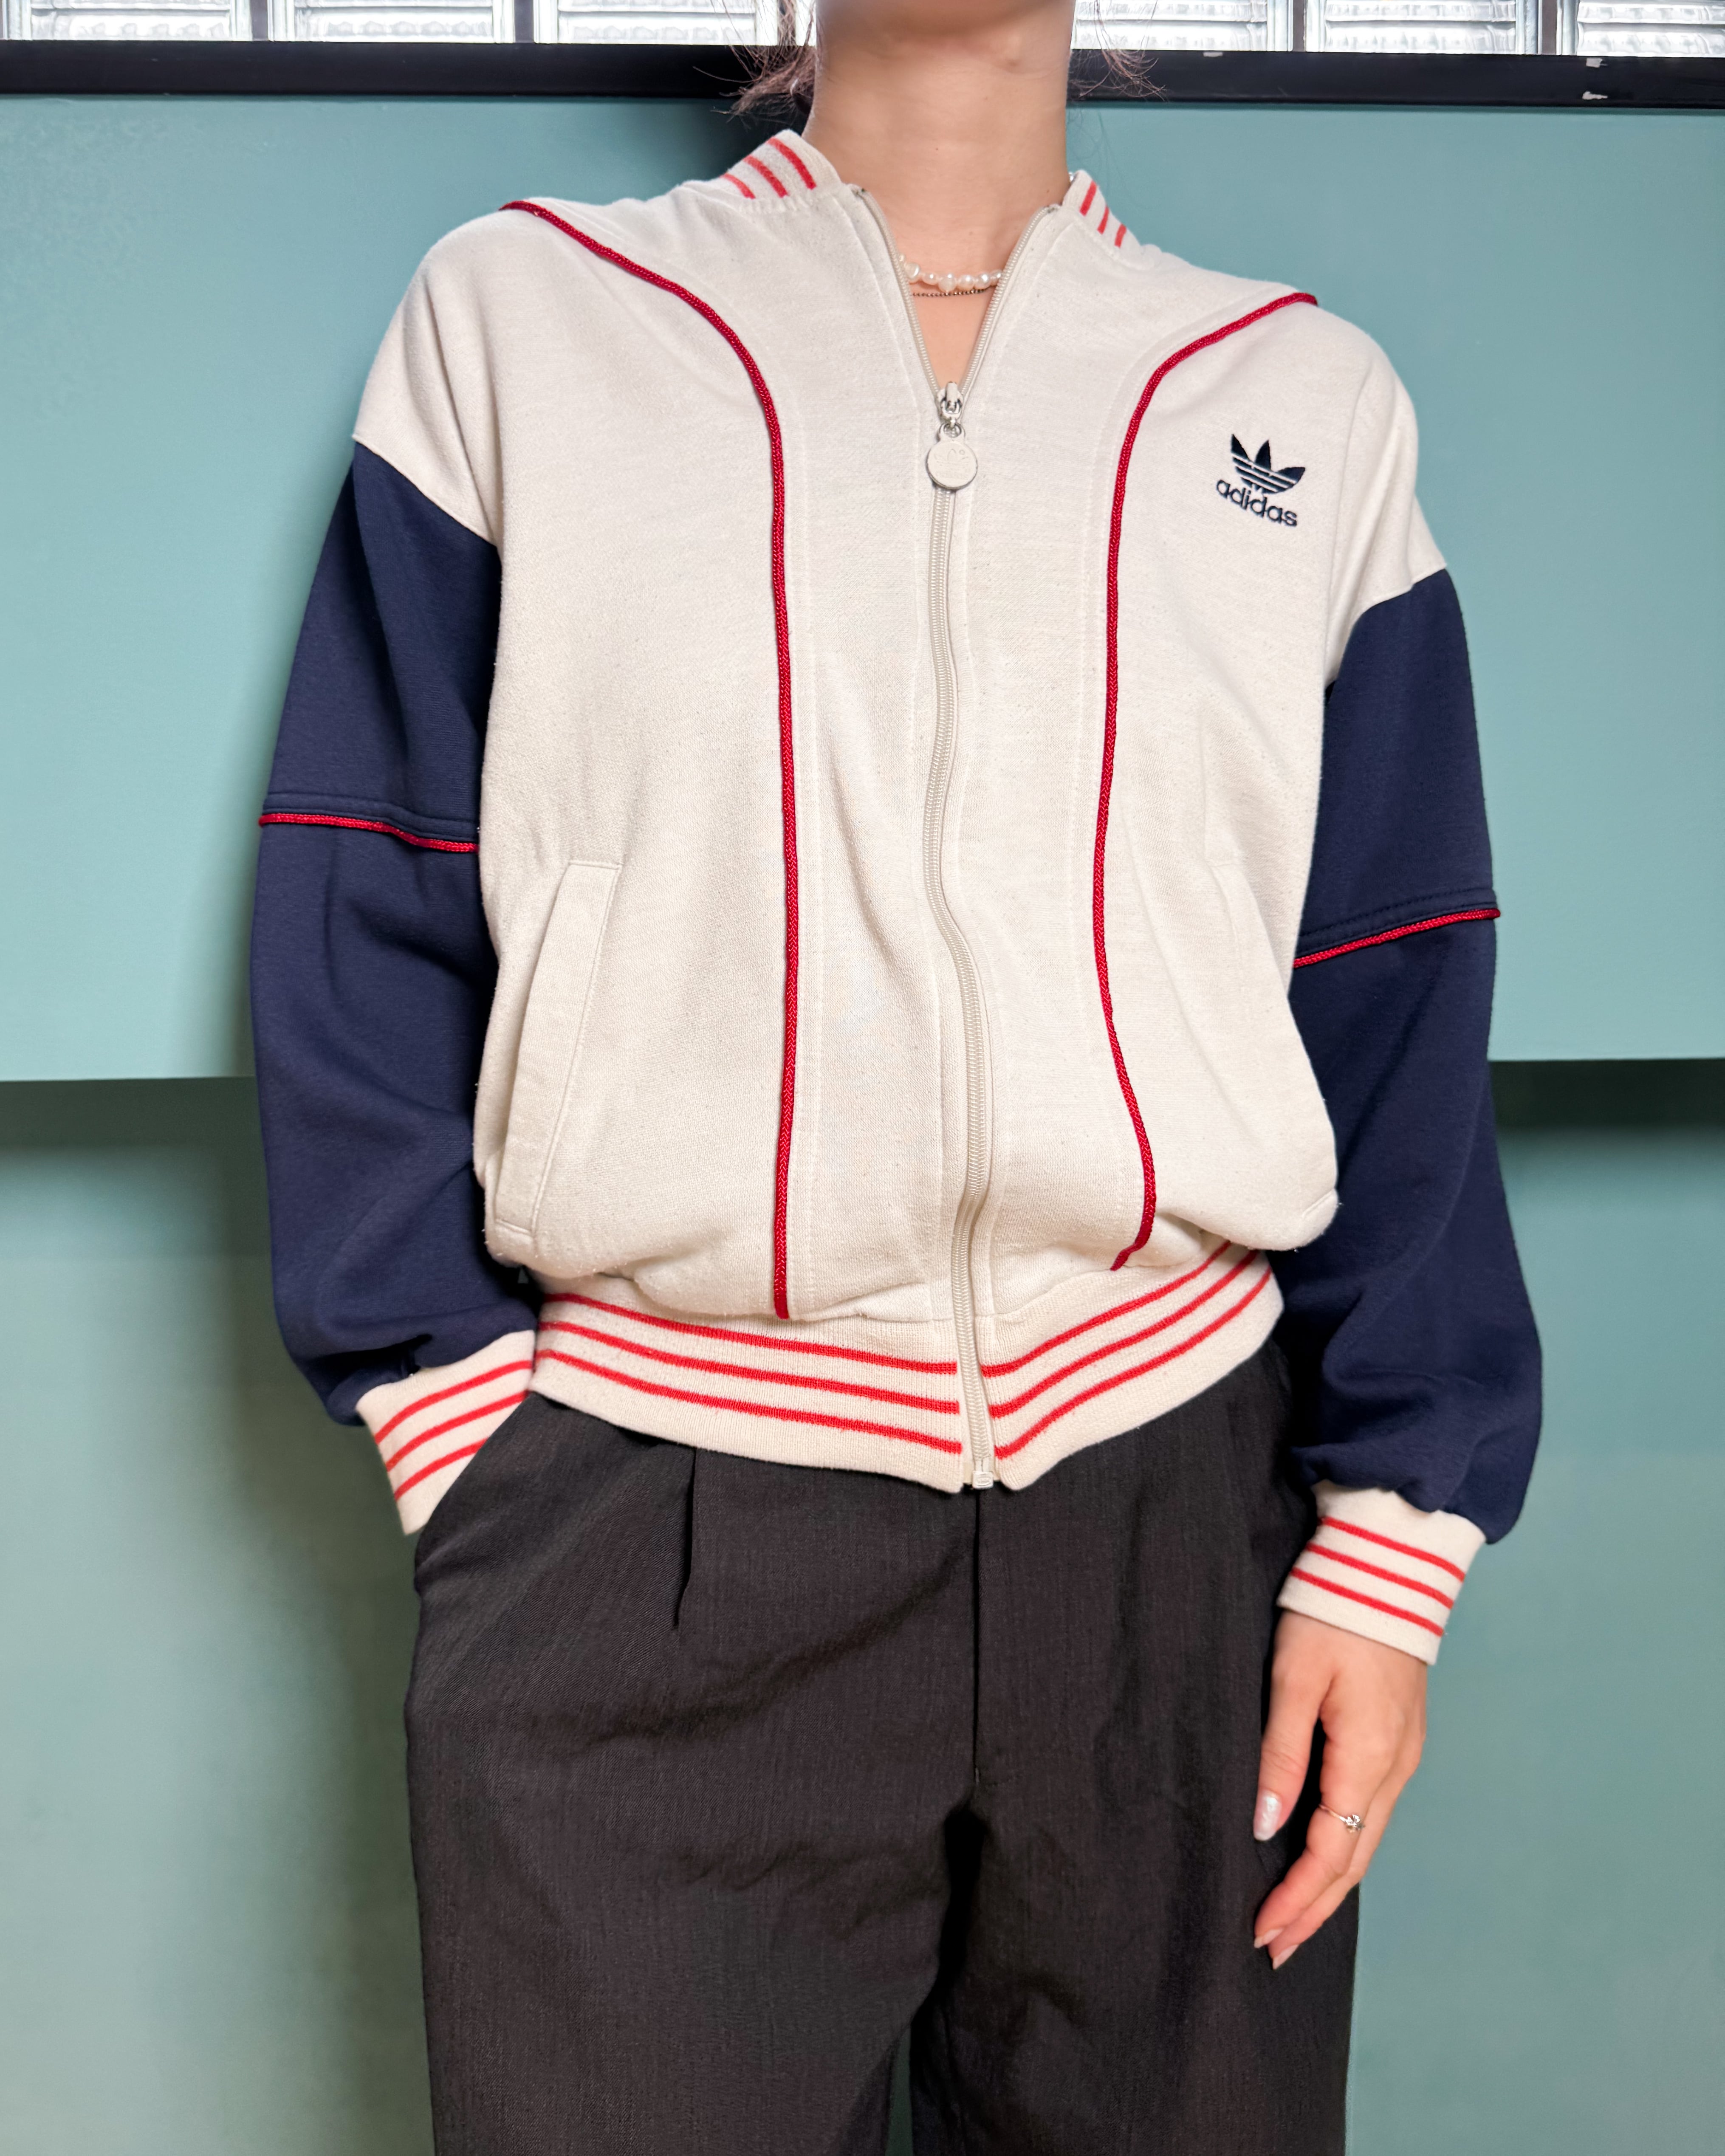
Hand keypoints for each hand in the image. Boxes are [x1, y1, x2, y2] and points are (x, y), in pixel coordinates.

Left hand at [1251, 1610, 1426, 1967]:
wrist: (1388, 1567)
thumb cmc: (1334, 1612)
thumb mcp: (1294, 1678)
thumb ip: (1281, 1753)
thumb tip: (1267, 1825)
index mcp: (1368, 1757)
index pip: (1329, 1852)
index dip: (1295, 1899)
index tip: (1262, 1934)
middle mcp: (1394, 1768)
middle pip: (1354, 1860)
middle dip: (1314, 1910)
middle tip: (1275, 1951)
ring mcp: (1402, 1756)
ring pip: (1365, 1840)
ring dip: (1330, 1883)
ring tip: (1293, 1918)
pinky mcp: (1398, 1739)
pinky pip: (1370, 1812)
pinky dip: (1345, 1846)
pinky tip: (1324, 1858)